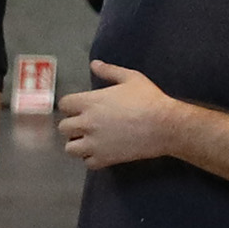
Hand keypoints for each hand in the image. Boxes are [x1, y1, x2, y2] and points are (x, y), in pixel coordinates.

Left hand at [56, 59, 192, 172]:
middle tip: (84, 124)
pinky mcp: (105, 158)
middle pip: (63, 128)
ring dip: (77, 144)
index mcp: (90, 102)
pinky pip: (87, 162)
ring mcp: (94, 143)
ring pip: (70, 148)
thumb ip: (109, 71)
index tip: (78, 107)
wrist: (165, 126)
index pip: (63, 104)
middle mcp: (87, 123)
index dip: (70, 105)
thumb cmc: (149, 99)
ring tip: (89, 140)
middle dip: (72, 125)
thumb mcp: (131, 78)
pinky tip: (101, 151)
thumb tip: (94, 64)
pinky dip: (91, 158)